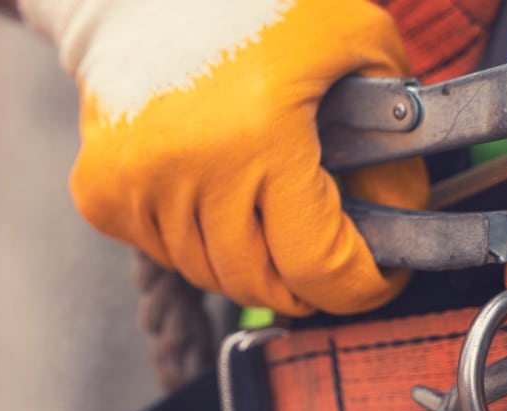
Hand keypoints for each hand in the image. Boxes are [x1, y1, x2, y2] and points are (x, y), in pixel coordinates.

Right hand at [51, 0, 428, 314]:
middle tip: (325, 249)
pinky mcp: (102, 192)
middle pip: (263, 284)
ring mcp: (139, 185)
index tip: (380, 277)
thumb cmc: (261, 5)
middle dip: (307, 279)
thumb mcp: (357, 40)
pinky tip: (210, 192)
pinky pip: (163, 254)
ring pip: (210, 275)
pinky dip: (194, 240)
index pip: (319, 266)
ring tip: (266, 211)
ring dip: (249, 259)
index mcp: (262, 135)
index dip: (361, 285)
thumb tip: (404, 219)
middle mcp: (193, 168)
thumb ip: (399, 133)